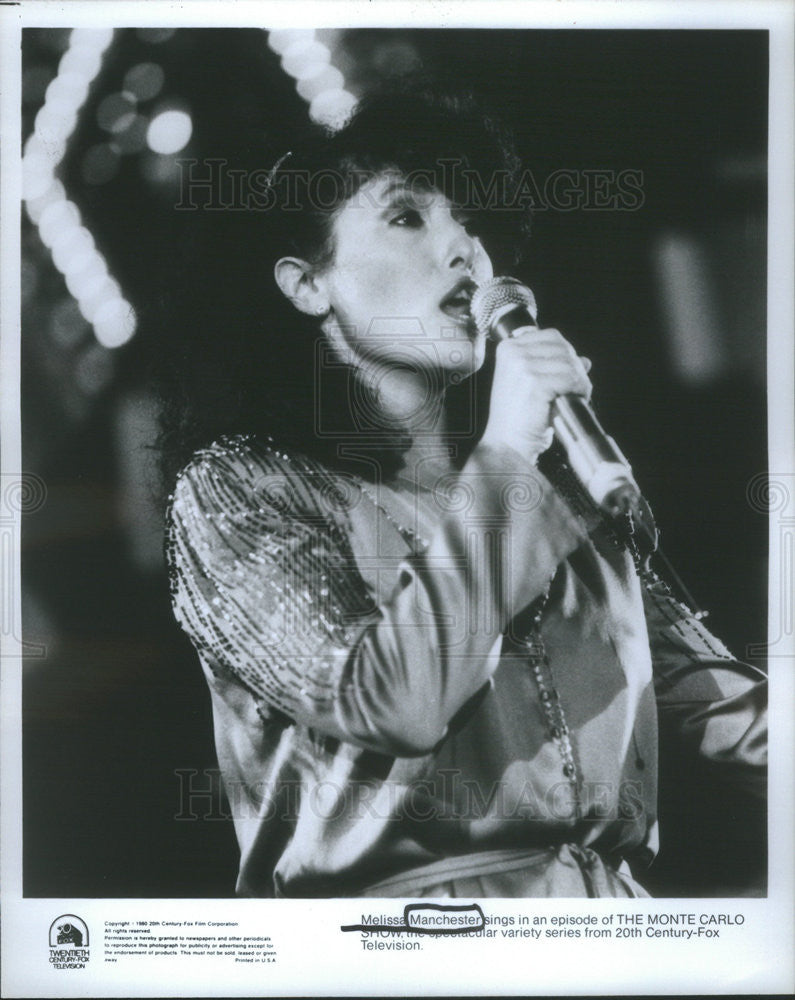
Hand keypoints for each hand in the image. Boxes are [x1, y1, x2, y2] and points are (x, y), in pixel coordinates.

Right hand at [479, 327, 591, 462]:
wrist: (507, 443)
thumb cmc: (516, 419)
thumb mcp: (529, 384)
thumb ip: (552, 366)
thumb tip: (583, 360)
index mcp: (508, 348)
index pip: (552, 336)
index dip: (566, 354)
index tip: (567, 373)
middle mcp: (513, 353)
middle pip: (563, 347)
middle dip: (575, 368)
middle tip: (574, 388)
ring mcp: (523, 367)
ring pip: (570, 364)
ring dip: (579, 382)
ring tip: (571, 397)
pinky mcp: (535, 383)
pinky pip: (571, 379)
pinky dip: (578, 391)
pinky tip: (570, 401)